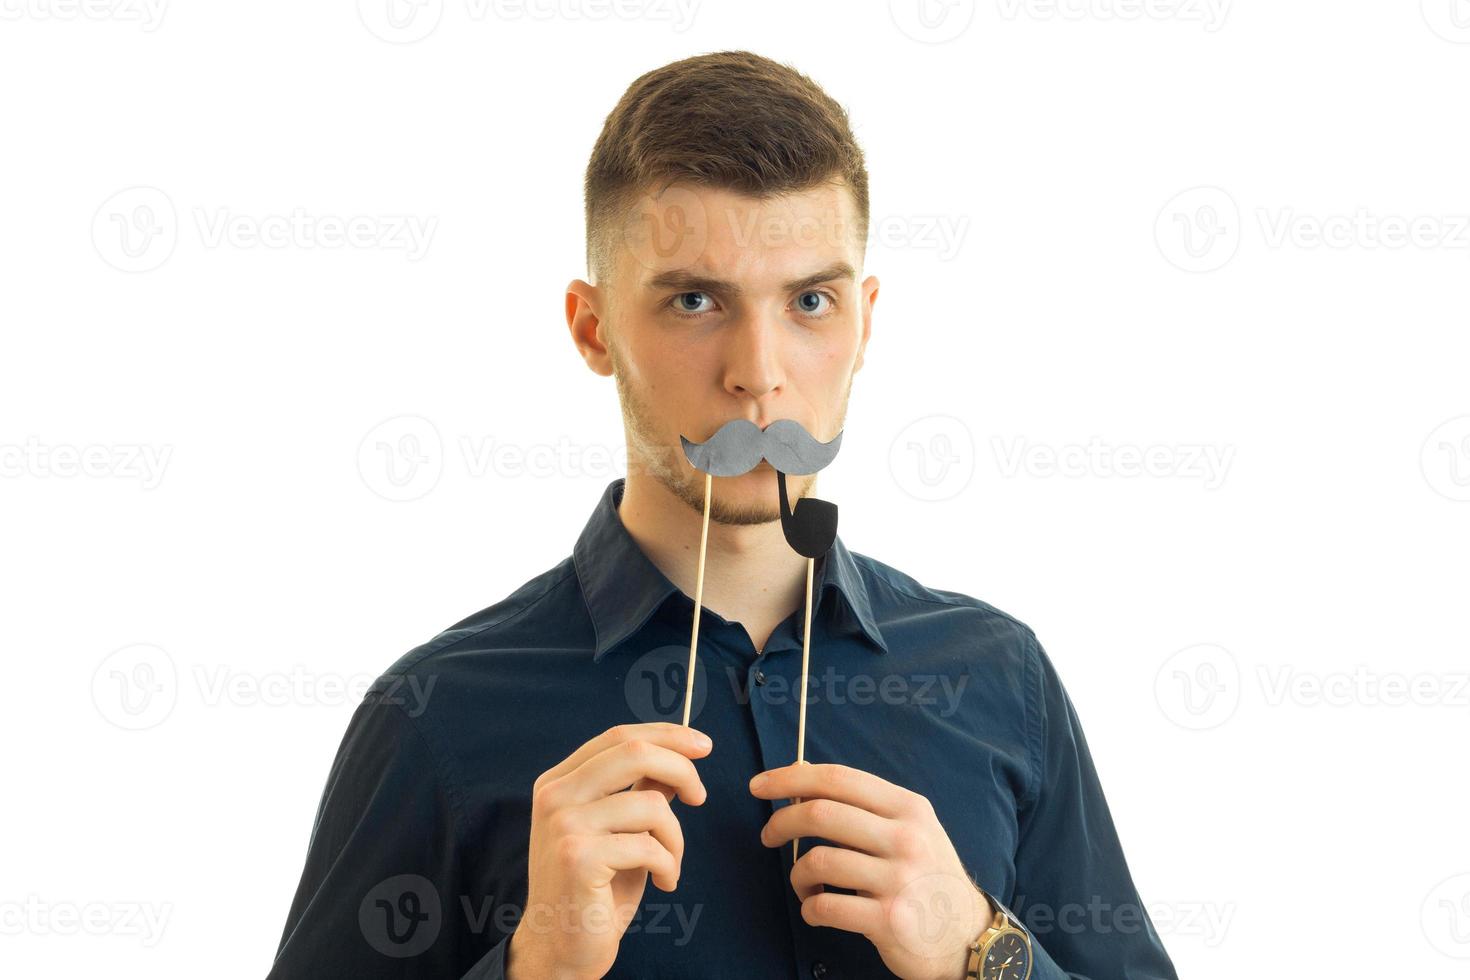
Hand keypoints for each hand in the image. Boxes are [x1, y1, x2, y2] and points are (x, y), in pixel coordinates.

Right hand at [508, 723, 711, 979]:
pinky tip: (664, 883)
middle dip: (682, 769)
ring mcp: (563, 825)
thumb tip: (679, 759)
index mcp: (558, 781)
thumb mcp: (619, 830)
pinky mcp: (578, 858)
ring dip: (676, 838)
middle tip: (700, 796)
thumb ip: (639, 791)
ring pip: (651, 805)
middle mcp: (555, 796)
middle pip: (635, 754)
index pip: (618, 738)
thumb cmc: (593, 890)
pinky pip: (649, 846)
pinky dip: (670, 866)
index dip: (667, 735)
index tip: (703, 745)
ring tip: (670, 864)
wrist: (560, 947)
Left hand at [750, 763, 991, 979]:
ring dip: (796, 875)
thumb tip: (802, 778)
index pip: (838, 779)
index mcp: (907, 808)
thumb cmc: (927, 876)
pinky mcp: (888, 920)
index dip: (791, 778)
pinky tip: (816, 909)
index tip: (760, 785)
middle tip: (768, 835)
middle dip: (781, 821)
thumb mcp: (911, 828)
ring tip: (804, 883)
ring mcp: (898, 880)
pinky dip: (809, 908)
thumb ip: (865, 807)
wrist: (966, 935)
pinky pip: (825, 906)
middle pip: (821, 813)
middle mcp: (906, 838)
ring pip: (816, 862)